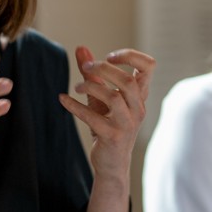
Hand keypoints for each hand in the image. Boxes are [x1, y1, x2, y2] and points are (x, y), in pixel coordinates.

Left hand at [58, 46, 155, 181]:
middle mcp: (137, 108)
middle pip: (128, 80)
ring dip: (90, 87)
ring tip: (76, 87)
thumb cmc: (107, 125)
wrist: (111, 162)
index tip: (109, 57)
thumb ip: (92, 73)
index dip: (130, 56)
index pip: (148, 67)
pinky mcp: (112, 137)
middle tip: (85, 68)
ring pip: (113, 97)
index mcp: (139, 96)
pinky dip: (75, 106)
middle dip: (104, 69)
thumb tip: (80, 48)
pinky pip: (93, 117)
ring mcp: (127, 124)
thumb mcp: (99, 96)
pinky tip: (62, 99)